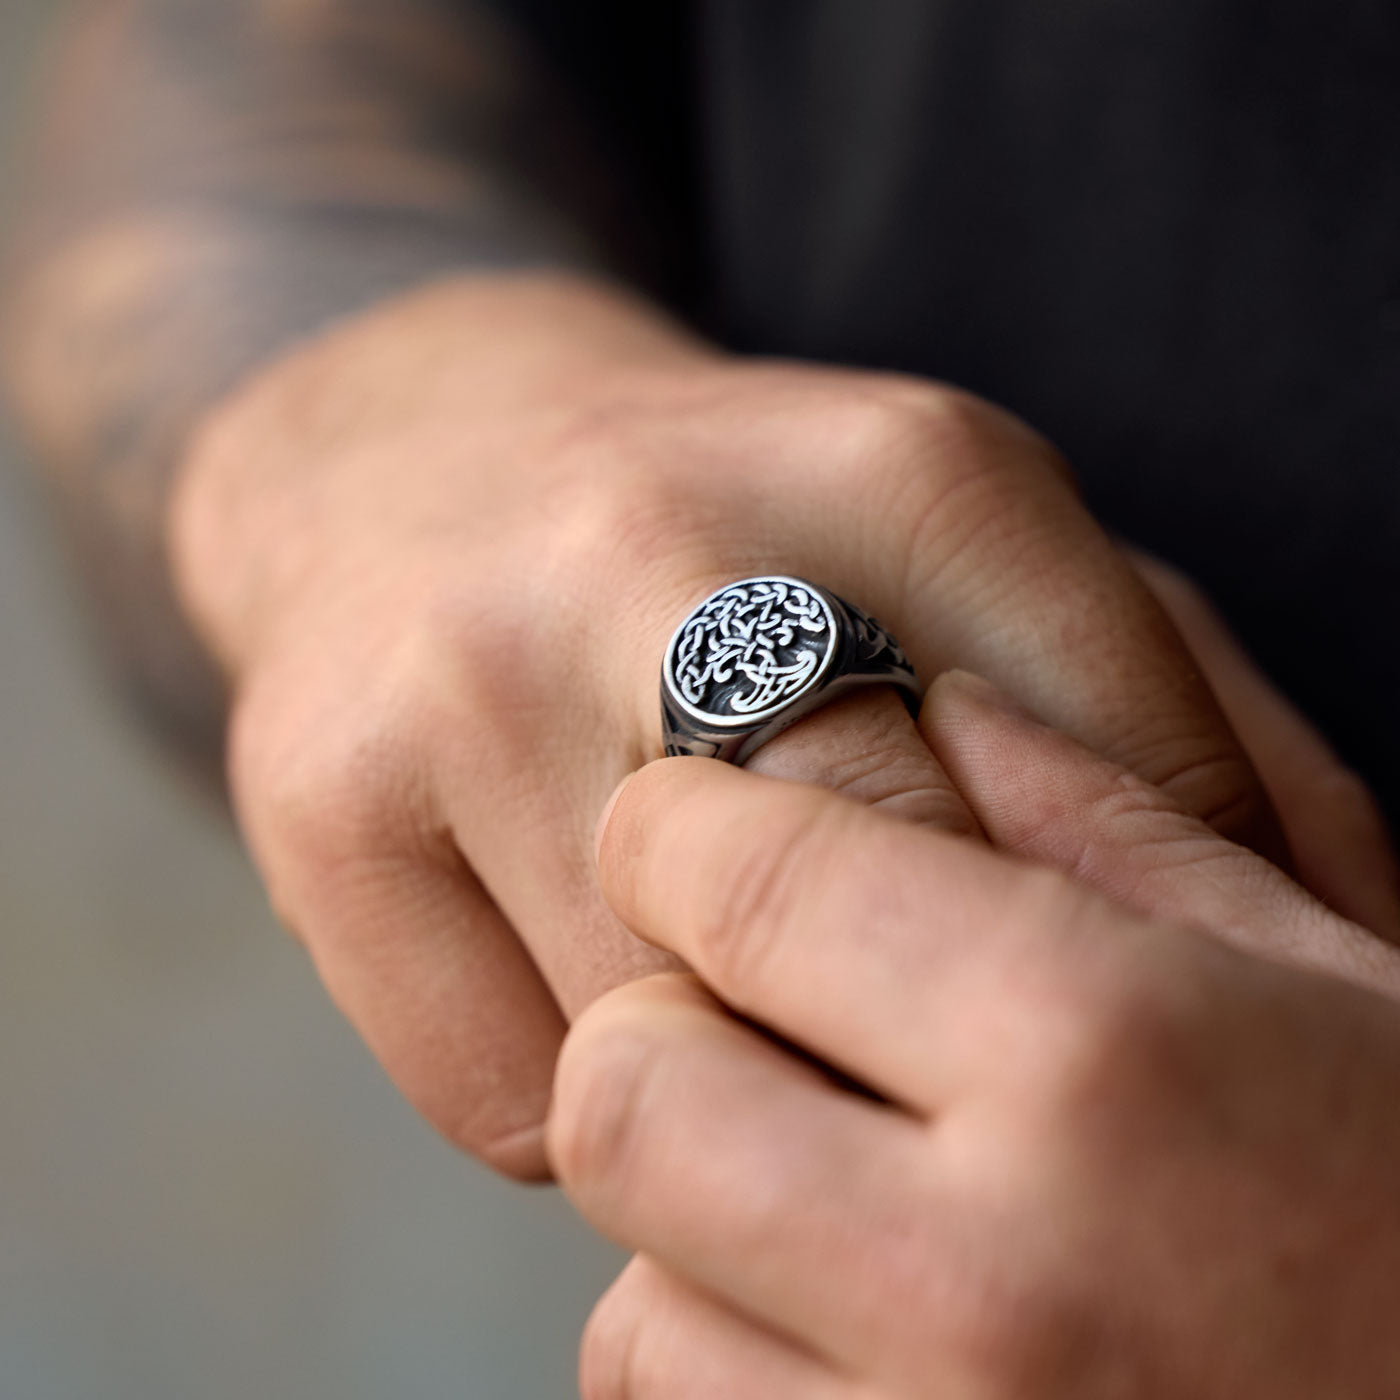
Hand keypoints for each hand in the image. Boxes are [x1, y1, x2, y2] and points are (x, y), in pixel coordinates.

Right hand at [172, 272, 1280, 1178]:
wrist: (414, 455)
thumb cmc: (740, 527)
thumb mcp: (973, 548)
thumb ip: (1181, 727)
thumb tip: (1350, 954)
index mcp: (912, 474)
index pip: (1121, 814)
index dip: (1131, 959)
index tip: (1093, 1008)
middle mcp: (667, 555)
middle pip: (881, 941)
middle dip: (918, 1035)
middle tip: (907, 1054)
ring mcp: (467, 680)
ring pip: (677, 1054)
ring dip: (730, 1078)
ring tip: (720, 995)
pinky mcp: (315, 803)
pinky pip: (516, 1104)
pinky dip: (584, 1103)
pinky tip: (580, 980)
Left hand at [554, 672, 1399, 1397]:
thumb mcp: (1341, 985)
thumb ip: (1114, 824)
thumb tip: (949, 709)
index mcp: (1102, 1057)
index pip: (734, 886)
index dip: (674, 830)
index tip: (687, 826)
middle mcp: (987, 1279)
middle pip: (624, 1089)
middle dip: (663, 1027)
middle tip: (756, 1014)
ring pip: (631, 1298)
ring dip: (697, 1225)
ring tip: (838, 1200)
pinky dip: (732, 1365)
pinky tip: (863, 1328)